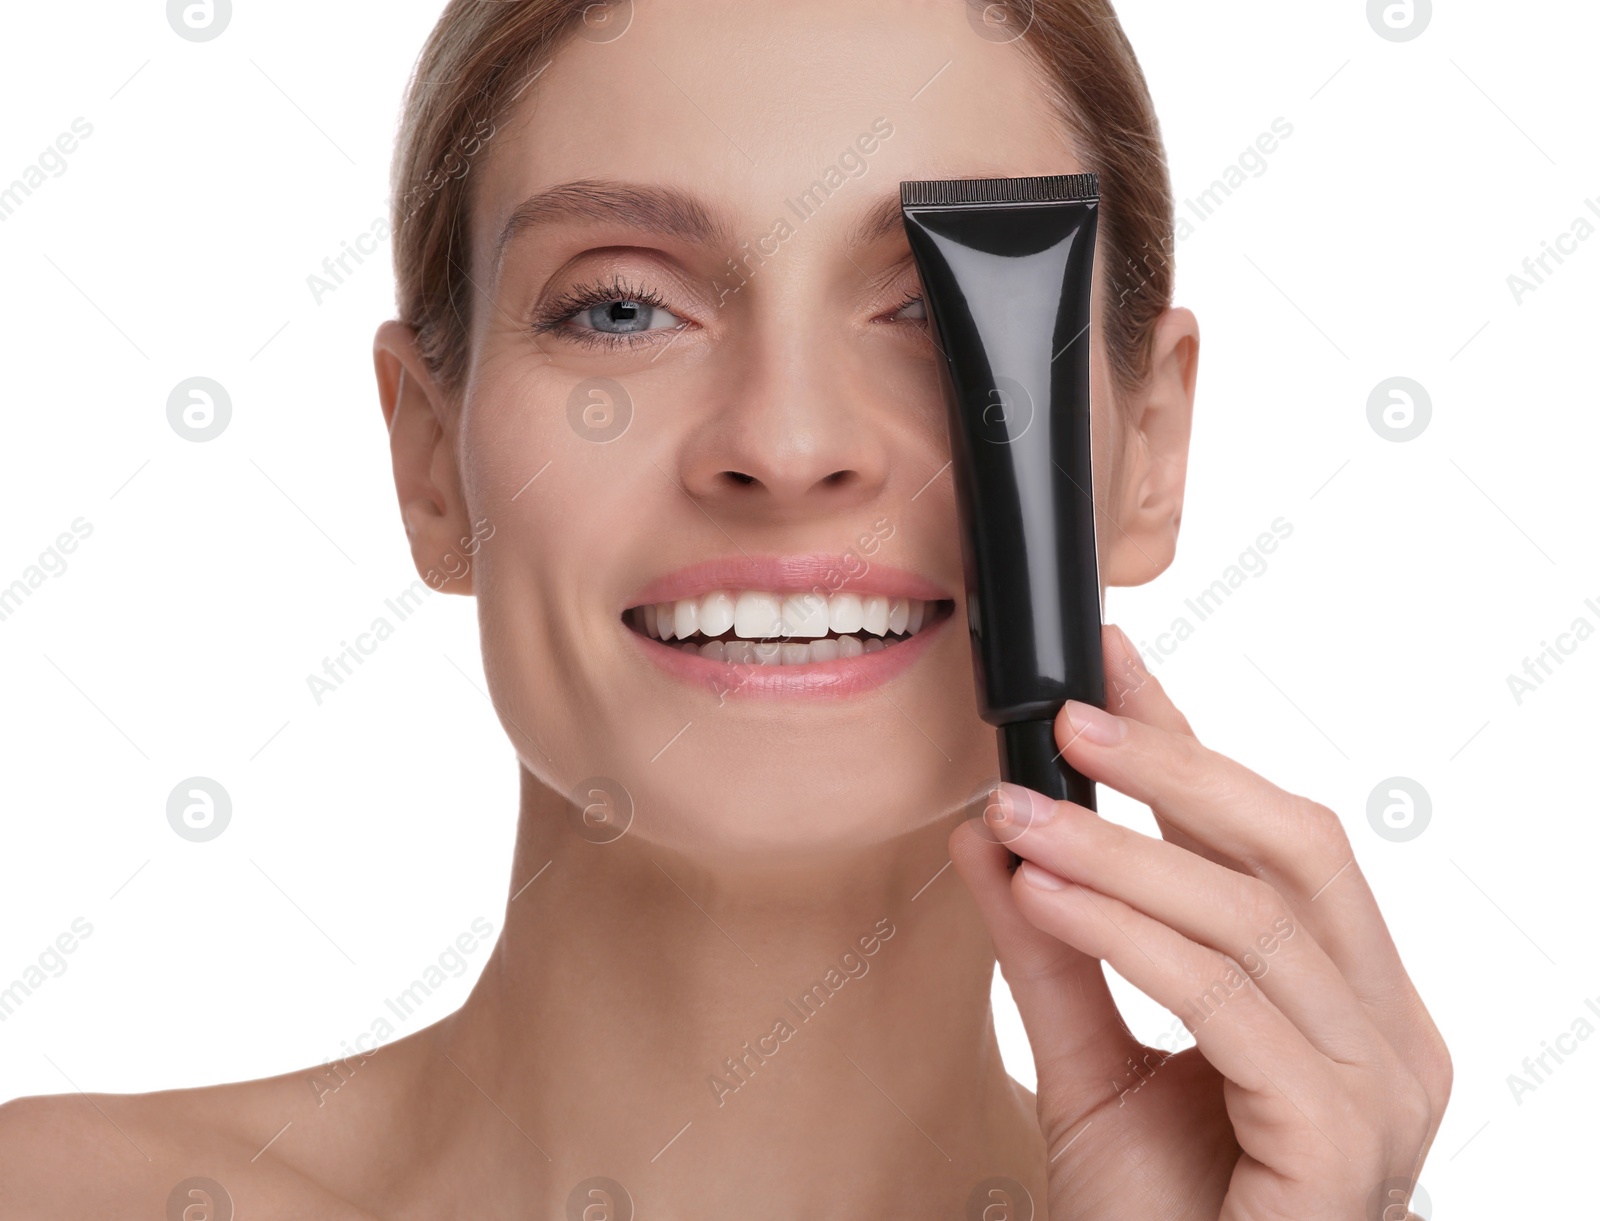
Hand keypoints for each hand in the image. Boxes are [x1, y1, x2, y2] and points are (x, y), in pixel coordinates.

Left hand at [949, 624, 1451, 1219]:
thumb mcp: (1089, 1061)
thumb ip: (1052, 949)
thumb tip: (989, 831)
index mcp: (1345, 1001)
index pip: (1272, 840)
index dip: (1192, 745)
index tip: (1111, 668)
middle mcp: (1385, 1032)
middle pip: (1297, 849)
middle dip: (1176, 769)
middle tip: (1070, 717)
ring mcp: (1381, 1088)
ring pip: (1252, 916)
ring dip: (1120, 850)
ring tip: (1016, 814)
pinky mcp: (1342, 1140)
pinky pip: (1227, 1001)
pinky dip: (1128, 934)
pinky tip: (1045, 893)